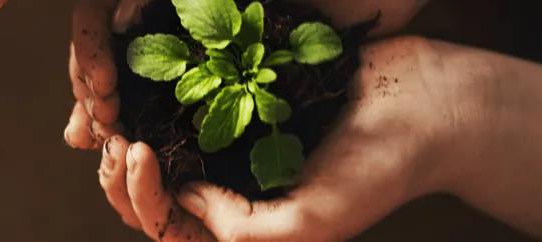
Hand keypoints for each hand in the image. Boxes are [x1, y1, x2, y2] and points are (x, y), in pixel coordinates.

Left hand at [69, 0, 434, 239]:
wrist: (428, 102)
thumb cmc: (379, 170)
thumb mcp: (310, 223)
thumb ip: (242, 232)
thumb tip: (180, 199)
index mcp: (241, 228)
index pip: (165, 225)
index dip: (137, 194)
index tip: (133, 152)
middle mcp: (231, 188)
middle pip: (149, 189)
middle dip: (120, 166)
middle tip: (113, 132)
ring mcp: (233, 142)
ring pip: (158, 145)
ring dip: (131, 127)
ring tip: (118, 105)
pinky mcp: (241, 99)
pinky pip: (186, 101)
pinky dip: (158, 90)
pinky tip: (144, 72)